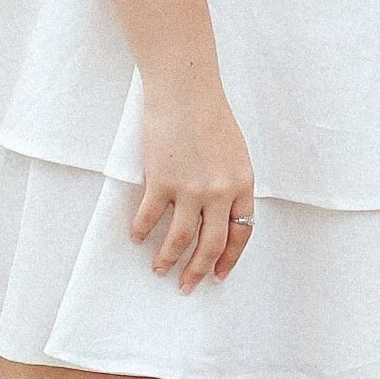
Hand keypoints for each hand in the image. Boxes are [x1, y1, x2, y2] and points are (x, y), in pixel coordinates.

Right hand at [132, 74, 256, 289]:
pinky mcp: (161, 180)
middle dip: (198, 270)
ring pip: (180, 239)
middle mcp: (219, 192)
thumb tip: (219, 215)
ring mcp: (190, 188)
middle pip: (211, 244)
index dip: (229, 258)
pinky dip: (141, 231)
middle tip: (187, 286)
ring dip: (168, 259)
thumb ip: (230, 185)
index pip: (241, 233)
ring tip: (159, 269)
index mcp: (242, 185)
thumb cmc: (211, 117)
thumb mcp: (235, 154)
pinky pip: (149, 216)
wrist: (186, 92)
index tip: (218, 274)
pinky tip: (137, 239)